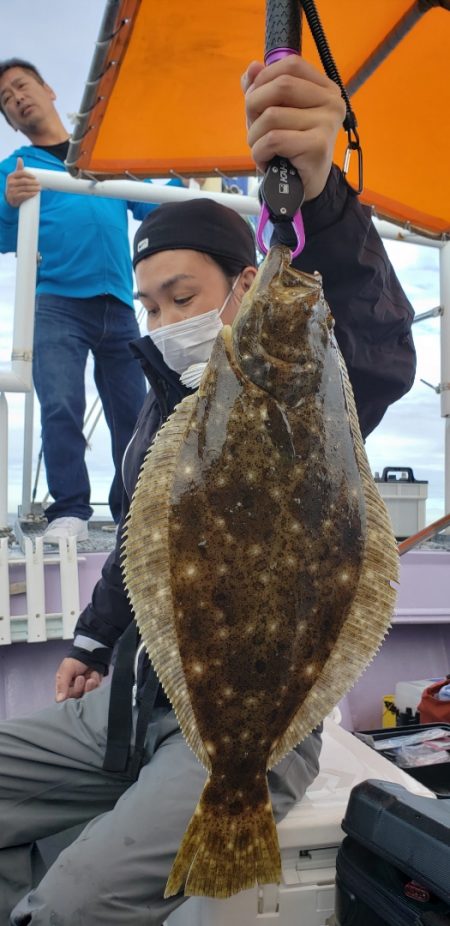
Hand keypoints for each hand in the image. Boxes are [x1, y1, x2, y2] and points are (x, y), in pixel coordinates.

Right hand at [5, 156, 40, 206]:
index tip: (35, 177)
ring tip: (39, 188)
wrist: (10, 198)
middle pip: (25, 181)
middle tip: (39, 184)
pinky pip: (24, 195)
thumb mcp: (15, 177)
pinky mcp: (15, 197)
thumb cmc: (14, 185)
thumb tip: (20, 158)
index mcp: (11, 176)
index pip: (21, 173)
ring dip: (34, 188)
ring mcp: (12, 190)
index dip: (29, 175)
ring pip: (25, 188)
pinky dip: (30, 194)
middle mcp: (10, 183)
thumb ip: (18, 169)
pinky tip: (35, 193)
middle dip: (33, 183)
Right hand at [55, 657, 102, 701]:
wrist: (90, 653)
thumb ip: (62, 685)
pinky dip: (96, 681)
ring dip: (89, 686)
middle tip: (81, 677)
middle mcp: (74, 689)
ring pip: (87, 695)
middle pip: (77, 697)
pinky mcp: (94, 686)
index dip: (70, 694)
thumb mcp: (66, 670)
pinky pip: (96, 689)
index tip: (71, 687)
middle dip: (79, 688)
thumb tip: (59, 700)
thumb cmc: (75, 660)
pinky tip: (94, 674)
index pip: (65, 698)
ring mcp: (85, 688)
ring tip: (90, 678)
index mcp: (64, 686)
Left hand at [242, 56, 345, 200]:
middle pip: (281, 85)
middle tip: (252, 127)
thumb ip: (264, 89)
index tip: (254, 99)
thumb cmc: (291, 149)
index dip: (264, 77)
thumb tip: (252, 68)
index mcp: (325, 88)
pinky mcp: (318, 146)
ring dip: (254, 135)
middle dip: (254, 105)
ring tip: (260, 148)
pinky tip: (265, 160)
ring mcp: (327, 123)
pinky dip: (259, 151)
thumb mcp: (276, 114)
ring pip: (272, 116)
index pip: (291, 65)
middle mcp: (331, 102)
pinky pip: (274, 139)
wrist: (305, 187)